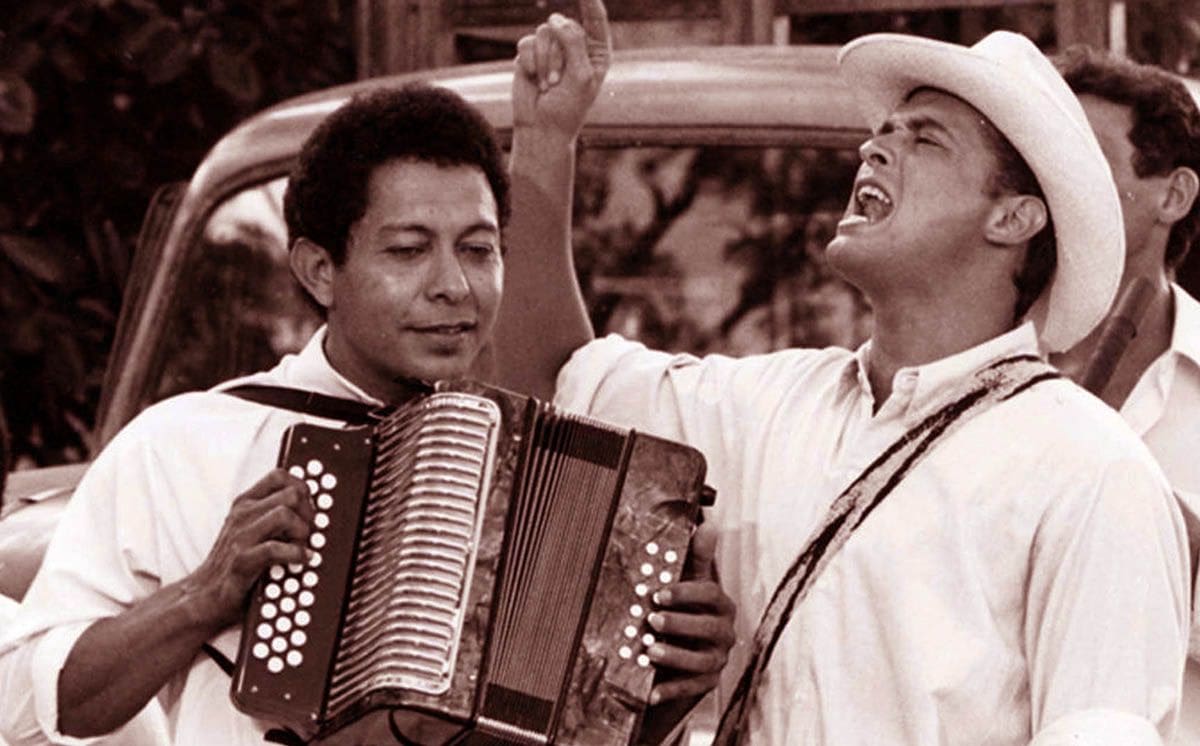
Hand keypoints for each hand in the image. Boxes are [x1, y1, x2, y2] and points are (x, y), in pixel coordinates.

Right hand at [182, 468, 312, 629]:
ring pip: (284, 514)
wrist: (204, 596)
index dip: (303, 487)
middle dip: (310, 512)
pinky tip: (302, 561)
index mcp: (246, 504)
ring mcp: (240, 536)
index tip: (311, 507)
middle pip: (291, 494)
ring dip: (302, 532)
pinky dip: (296, 554)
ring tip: (304, 546)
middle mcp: (242, 514)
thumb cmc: (234, 563)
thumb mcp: (252, 530)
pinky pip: (275, 549)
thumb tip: (312, 507)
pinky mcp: (241, 561)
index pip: (280, 475)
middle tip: (311, 532)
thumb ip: (274, 514)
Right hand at [513, 0, 610, 138]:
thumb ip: (572, 42)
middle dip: (559, 54)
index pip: (596, 20)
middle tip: (558, 82)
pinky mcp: (531, 54)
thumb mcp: (580, 74)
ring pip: (545, 32)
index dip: (591, 3)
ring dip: (545, 61)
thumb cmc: (568, 107)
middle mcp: (575, 46)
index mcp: (596, 52)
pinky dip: (531, 63)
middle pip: (565, 26)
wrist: (541, 128)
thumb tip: (554, 18)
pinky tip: (535, 80)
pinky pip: (527, 43)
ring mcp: (552, 49)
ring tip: (548, 85)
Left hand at [645, 523, 735, 703]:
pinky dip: (672, 689)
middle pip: (708, 628)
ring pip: (702, 661)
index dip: (686, 593)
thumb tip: (708, 526)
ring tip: (651, 652)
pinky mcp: (707, 683)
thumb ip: (697, 558)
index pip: (710, 595)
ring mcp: (717, 659)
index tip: (659, 593)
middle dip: (680, 624)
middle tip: (652, 619)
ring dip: (676, 656)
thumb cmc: (687, 610)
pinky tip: (652, 690)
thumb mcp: (690, 584)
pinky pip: (692, 688)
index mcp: (721, 605)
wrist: (684, 651)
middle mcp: (724, 632)